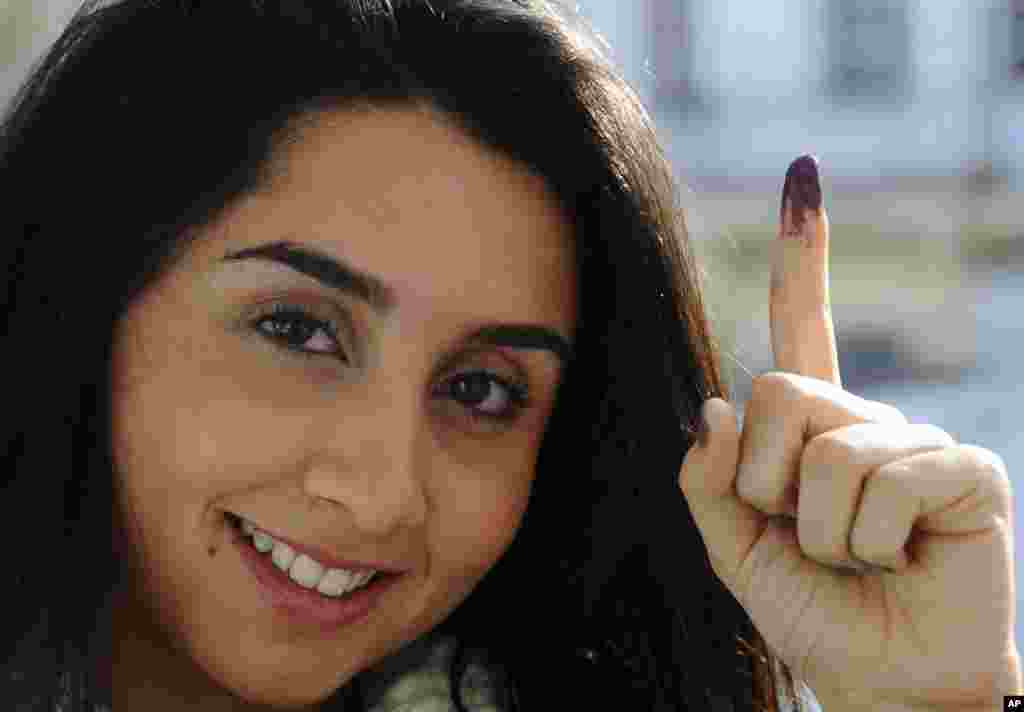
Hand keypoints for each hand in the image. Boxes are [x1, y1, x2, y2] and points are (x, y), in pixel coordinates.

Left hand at [678, 155, 1020, 710]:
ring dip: (819, 531)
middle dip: (768, 485)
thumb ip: (709, 481)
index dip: (800, 254)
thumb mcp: (734, 548)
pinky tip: (901, 557)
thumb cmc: (815, 611)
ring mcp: (918, 437)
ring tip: (857, 557)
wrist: (885, 679)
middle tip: (806, 534)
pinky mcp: (965, 467)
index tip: (802, 175)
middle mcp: (864, 417)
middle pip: (778, 392)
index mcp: (812, 427)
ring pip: (827, 451)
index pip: (801, 326)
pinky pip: (882, 480)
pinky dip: (868, 541)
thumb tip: (719, 404)